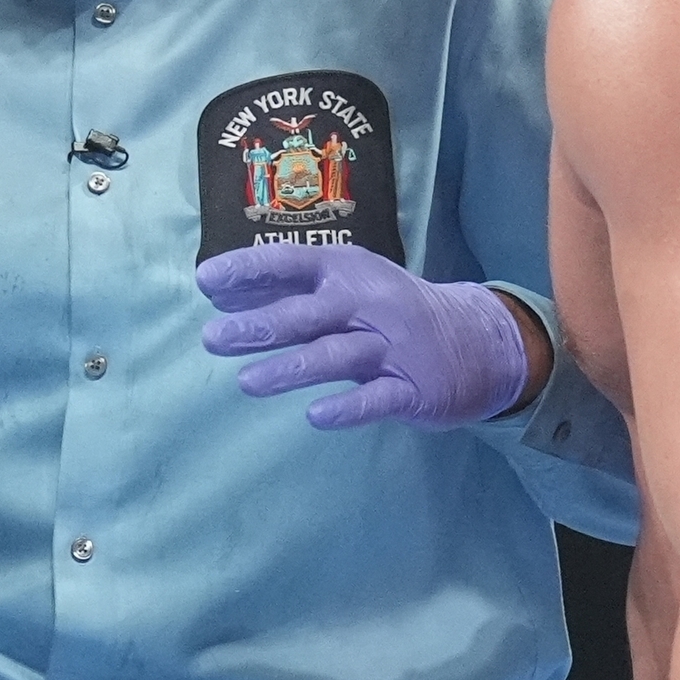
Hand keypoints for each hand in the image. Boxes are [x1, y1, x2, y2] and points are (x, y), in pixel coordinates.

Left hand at [194, 245, 531, 430]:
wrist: (474, 341)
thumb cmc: (388, 312)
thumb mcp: (344, 287)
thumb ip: (286, 290)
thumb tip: (219, 293)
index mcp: (346, 270)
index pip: (291, 262)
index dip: (249, 269)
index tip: (205, 280)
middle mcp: (367, 302)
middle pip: (308, 313)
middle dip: (260, 324)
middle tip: (211, 338)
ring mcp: (391, 346)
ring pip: (336, 355)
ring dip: (291, 369)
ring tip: (247, 383)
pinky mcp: (412, 387)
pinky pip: (376, 398)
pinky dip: (348, 407)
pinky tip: (316, 417)